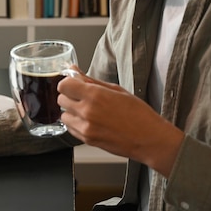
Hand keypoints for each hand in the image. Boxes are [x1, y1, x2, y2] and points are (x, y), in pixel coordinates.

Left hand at [57, 69, 183, 176]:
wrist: (149, 139)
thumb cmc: (138, 114)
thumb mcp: (116, 90)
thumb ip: (91, 80)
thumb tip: (74, 70)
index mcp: (95, 95)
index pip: (64, 85)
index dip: (68, 83)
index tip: (74, 84)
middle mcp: (87, 111)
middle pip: (61, 99)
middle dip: (70, 96)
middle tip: (83, 97)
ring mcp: (85, 127)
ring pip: (63, 115)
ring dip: (71, 111)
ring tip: (89, 111)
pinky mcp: (86, 140)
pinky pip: (70, 128)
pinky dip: (76, 123)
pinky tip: (91, 121)